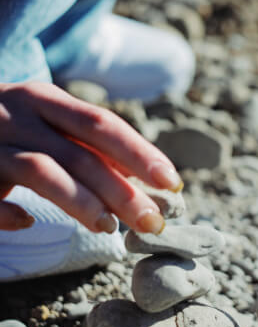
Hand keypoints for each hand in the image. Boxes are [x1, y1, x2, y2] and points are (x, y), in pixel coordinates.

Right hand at [0, 81, 181, 231]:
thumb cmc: (3, 124)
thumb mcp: (43, 121)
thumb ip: (84, 145)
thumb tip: (137, 178)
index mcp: (43, 99)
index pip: (101, 124)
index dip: (140, 153)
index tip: (172, 183)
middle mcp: (17, 114)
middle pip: (80, 153)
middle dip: (123, 190)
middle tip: (153, 222)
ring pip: (42, 171)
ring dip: (80, 201)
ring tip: (108, 227)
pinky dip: (7, 212)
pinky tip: (27, 223)